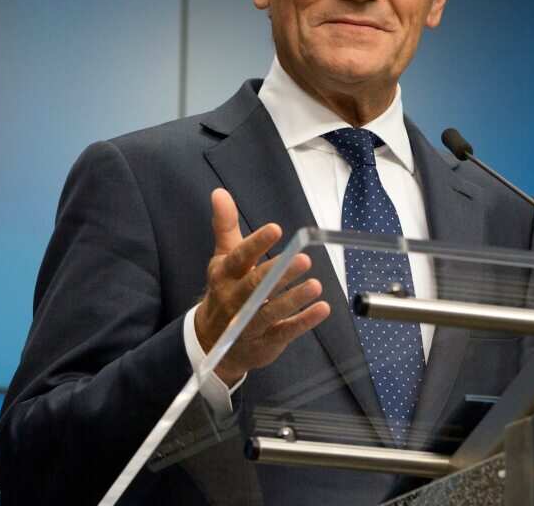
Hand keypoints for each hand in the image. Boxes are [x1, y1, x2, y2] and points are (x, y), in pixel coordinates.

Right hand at [193, 188, 330, 384]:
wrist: (211, 341)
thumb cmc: (225, 289)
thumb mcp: (223, 258)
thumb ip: (225, 225)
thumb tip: (219, 192)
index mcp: (224, 274)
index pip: (239, 258)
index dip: (256, 244)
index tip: (276, 229)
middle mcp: (234, 299)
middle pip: (256, 286)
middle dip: (279, 273)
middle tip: (304, 259)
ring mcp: (248, 324)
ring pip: (271, 311)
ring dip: (293, 299)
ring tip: (315, 285)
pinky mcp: (265, 342)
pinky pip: (285, 332)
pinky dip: (303, 321)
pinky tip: (322, 309)